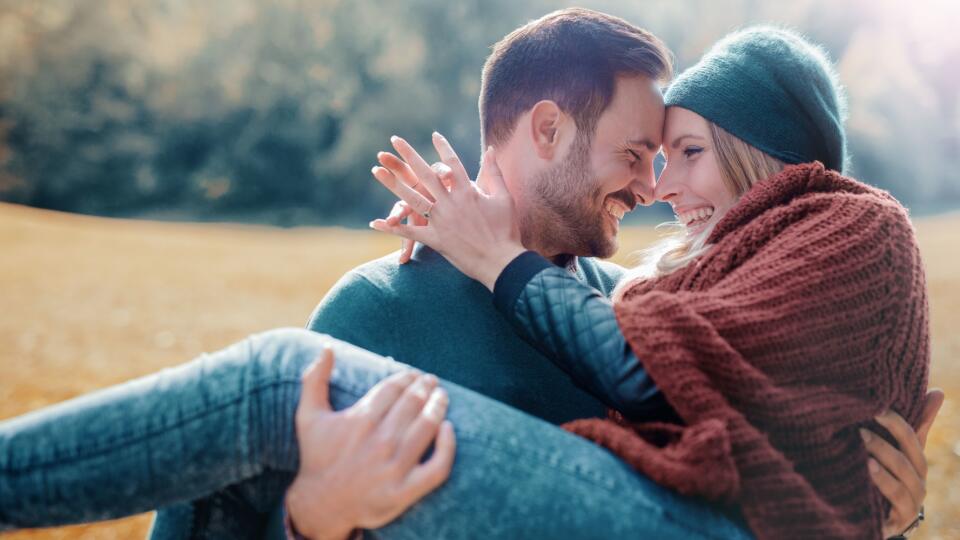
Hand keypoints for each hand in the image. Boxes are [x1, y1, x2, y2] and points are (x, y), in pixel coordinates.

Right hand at [286, 346, 455, 539]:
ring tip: (442, 395)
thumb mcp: (308, 416)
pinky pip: (438, 466)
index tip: (413, 374)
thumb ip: (314, 380)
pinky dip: (448, 445)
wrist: (320, 505)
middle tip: (431, 381)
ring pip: (427, 428)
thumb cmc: (317, 456)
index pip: (394, 388)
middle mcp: (379, 442)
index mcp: (360, 420)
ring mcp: (394, 468)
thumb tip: (326, 347)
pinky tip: (449, 428)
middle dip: (425, 387)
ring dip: (438, 406)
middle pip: (413, 403)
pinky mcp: (405, 491)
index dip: (406, 377)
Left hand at [369, 133, 525, 290]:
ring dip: (392, 184)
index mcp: (468, 191)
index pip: (452, 163)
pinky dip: (393, 228)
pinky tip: (376, 223)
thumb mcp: (504, 197)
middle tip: (395, 140)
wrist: (501, 260)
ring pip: (412, 199)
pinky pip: (410, 232)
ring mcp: (441, 220)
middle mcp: (451, 202)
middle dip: (409, 155)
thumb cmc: (506, 229)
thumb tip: (491, 149)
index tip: (434, 135)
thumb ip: (493, 172)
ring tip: (376, 170)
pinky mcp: (436, 239)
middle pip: (426, 174)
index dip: (443, 148)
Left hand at [861, 389, 943, 538]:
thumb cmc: (885, 480)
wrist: (876, 522)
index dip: (895, 422)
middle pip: (907, 457)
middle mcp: (918, 483)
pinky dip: (882, 482)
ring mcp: (911, 503)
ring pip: (902, 478)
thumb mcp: (894, 453)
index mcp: (916, 464)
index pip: (911, 437)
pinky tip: (866, 468)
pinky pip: (895, 499)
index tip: (875, 407)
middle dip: (885, 440)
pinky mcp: (899, 520)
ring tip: (861, 444)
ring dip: (883, 458)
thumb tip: (938, 392)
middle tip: (860, 426)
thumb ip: (912, 426)